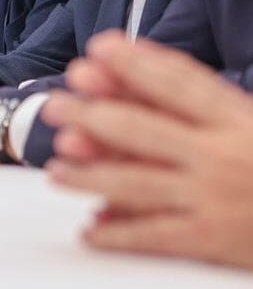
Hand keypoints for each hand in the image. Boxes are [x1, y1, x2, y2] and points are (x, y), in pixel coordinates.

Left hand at [44, 31, 252, 270]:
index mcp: (239, 121)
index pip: (180, 83)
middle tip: (56, 106)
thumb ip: (208, 104)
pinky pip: (154, 236)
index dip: (136, 62)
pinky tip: (90, 229)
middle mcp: (223, 155)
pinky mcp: (213, 240)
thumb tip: (145, 74)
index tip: (98, 48)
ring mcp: (215, 198)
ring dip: (89, 175)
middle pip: (143, 129)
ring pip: (136, 182)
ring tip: (56, 171)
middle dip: (92, 115)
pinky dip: (118, 233)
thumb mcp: (252, 124)